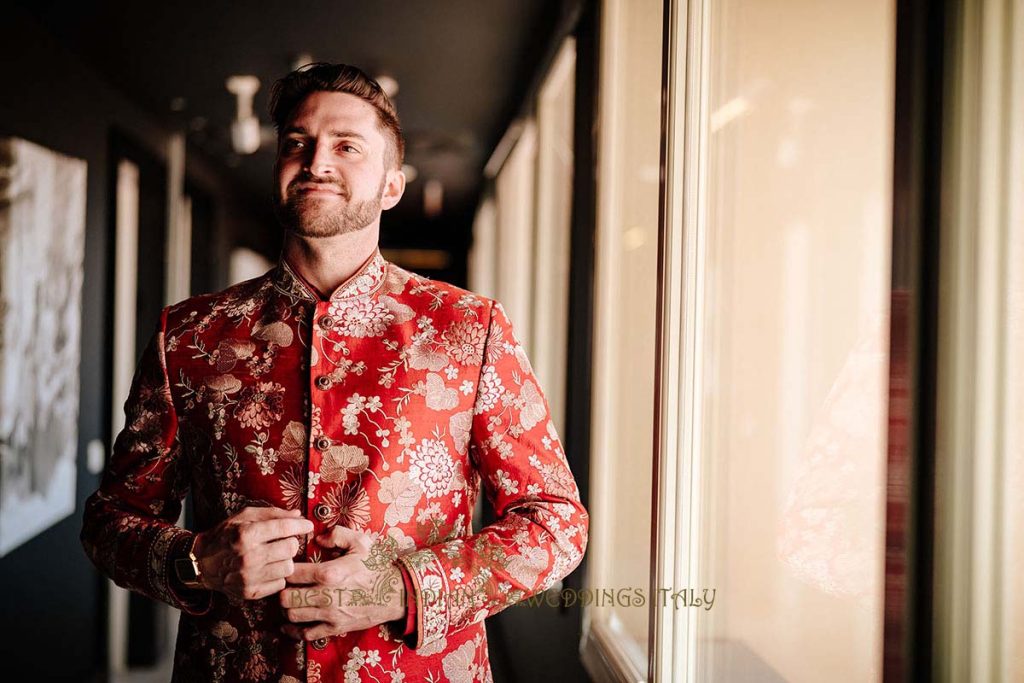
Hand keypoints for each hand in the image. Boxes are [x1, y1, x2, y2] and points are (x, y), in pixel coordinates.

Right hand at [193, 506, 312, 600]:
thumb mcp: (244, 516)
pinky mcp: (250, 592)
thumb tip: (298, 516)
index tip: (307, 525)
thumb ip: (272, 513)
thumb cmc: (225, 535)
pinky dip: (277, 576)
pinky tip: (267, 569)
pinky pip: (280, 583)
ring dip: (285, 560)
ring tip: (275, 556)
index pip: (284, 528)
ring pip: (289, 567)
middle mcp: (248, 557)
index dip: (301, 525)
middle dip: (291, 542)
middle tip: (284, 541)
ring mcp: (249, 577)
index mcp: (246, 534)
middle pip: (291, 548)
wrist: (201, 563)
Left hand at [279, 526, 405, 641]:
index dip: (286, 568)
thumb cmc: (377, 566)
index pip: (292, 573)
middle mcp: (326, 596)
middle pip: (286, 597)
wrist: (394, 593)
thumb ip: (337, 535)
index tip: (287, 565)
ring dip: (286, 608)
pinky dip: (293, 630)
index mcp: (330, 573)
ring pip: (292, 615)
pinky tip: (289, 622)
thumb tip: (318, 539)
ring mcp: (329, 614)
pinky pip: (305, 634)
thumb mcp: (361, 542)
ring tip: (289, 599)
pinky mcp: (334, 628)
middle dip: (282, 590)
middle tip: (284, 584)